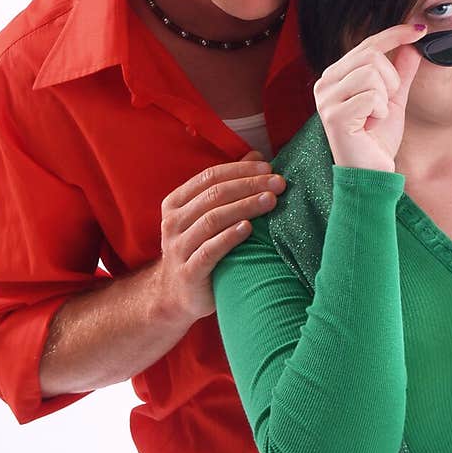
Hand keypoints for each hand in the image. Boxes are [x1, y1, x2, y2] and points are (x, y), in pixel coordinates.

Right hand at [156, 150, 286, 322]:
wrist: (177, 295)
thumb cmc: (199, 248)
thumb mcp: (209, 215)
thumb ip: (230, 185)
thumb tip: (258, 157)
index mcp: (176, 203)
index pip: (210, 176)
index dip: (241, 169)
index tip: (269, 168)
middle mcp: (173, 222)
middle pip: (215, 195)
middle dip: (249, 186)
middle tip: (278, 184)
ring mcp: (178, 248)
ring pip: (213, 219)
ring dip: (245, 207)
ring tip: (271, 201)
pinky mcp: (189, 272)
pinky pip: (210, 250)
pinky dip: (230, 237)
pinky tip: (249, 229)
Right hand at [314, 25, 425, 171]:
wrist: (371, 173)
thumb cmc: (377, 140)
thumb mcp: (394, 100)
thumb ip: (401, 73)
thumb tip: (412, 45)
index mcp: (336, 76)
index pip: (367, 44)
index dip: (395, 34)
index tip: (419, 30)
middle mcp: (325, 83)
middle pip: (370, 54)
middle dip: (390, 78)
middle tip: (386, 103)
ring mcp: (326, 99)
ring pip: (370, 73)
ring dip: (384, 97)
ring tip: (376, 116)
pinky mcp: (333, 116)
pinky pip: (370, 96)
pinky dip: (380, 111)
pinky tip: (370, 126)